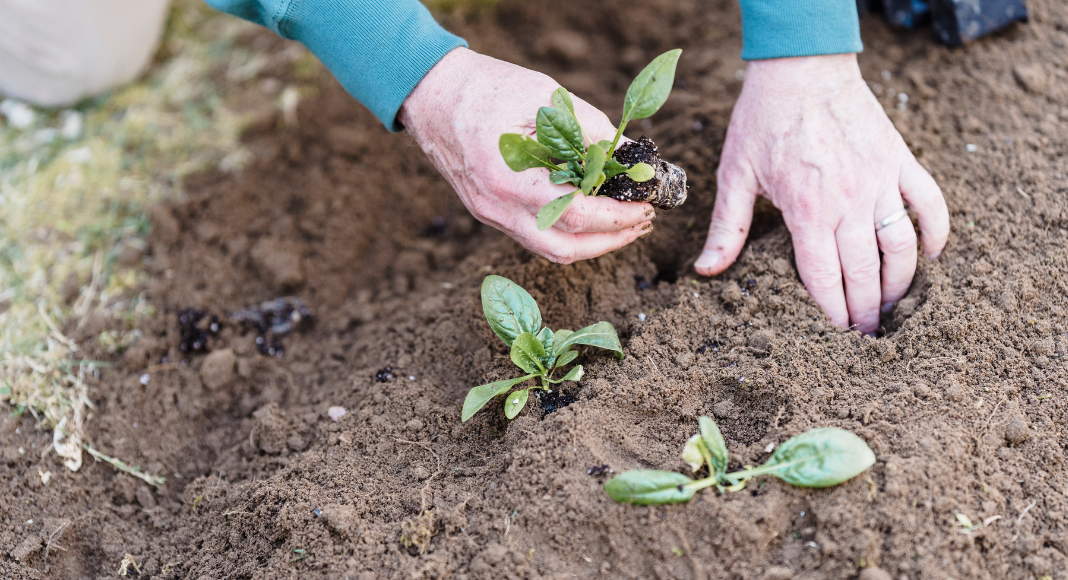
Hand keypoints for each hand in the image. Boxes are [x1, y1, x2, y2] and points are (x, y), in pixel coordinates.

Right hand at [399, 48, 653, 263]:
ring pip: (548, 249)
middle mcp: (496, 207)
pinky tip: (592, 213)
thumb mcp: (544, 97)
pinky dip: (569, 231)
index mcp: (507, 177)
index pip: (573, 215)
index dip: (616, 217)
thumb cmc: (486, 88)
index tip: (646, 205)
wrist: (431, 94)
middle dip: (610, 241)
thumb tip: (631, 158)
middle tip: (642, 221)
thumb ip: (590, 130)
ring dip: (592, 242)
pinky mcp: (489, 212)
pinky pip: (535, 235)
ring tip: (625, 222)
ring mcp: (490, 214)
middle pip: (562, 249)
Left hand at [694, 54, 948, 333]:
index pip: (824, 278)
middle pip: (865, 273)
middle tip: (866, 333)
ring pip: (902, 247)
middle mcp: (848, 201)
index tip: (836, 334)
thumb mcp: (735, 175)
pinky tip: (930, 257)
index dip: (831, 311)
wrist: (801, 68)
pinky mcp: (901, 161)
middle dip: (866, 311)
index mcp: (805, 211)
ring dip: (901, 284)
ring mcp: (880, 181)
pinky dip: (937, 233)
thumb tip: (705, 271)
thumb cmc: (762, 121)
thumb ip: (726, 228)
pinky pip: (930, 204)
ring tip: (893, 307)